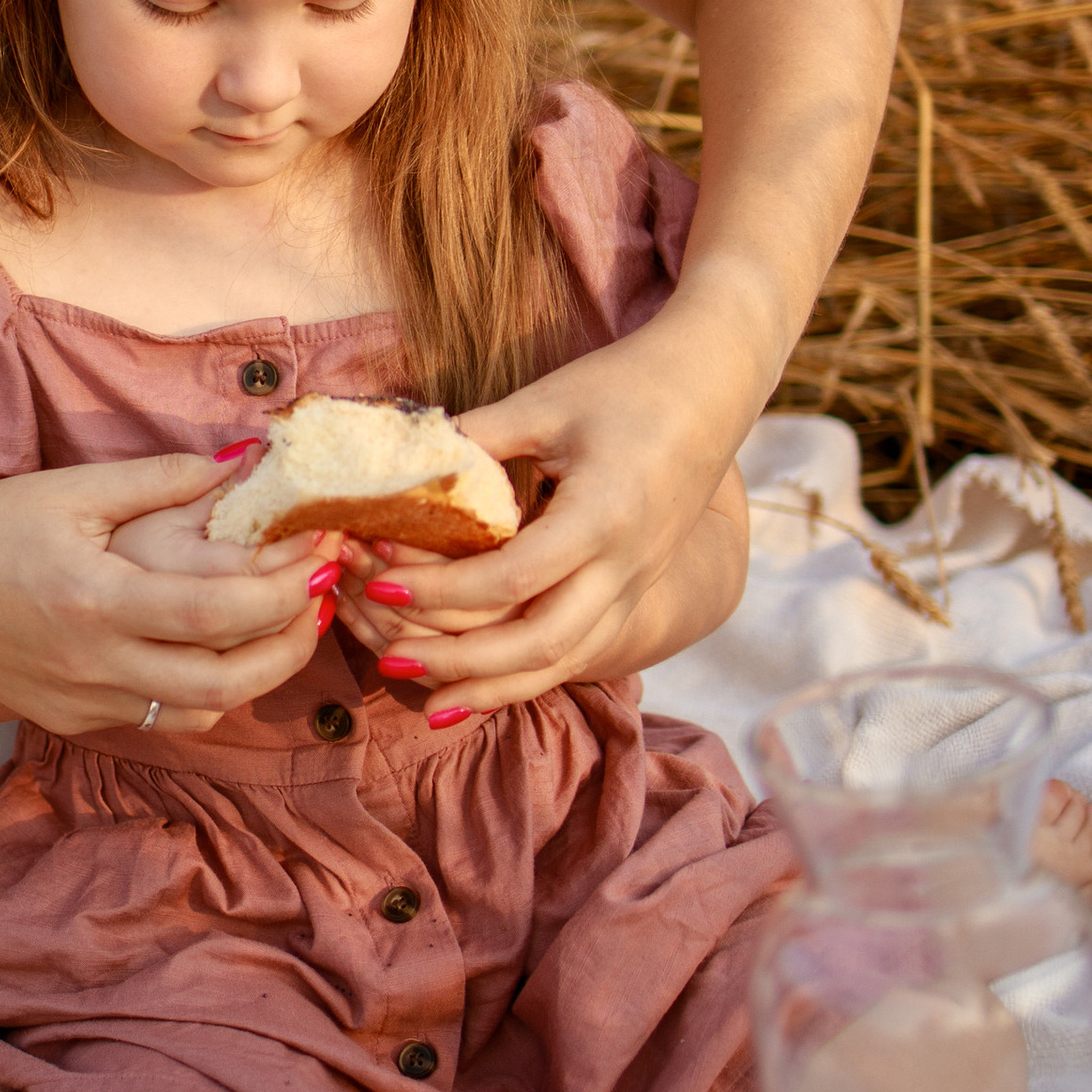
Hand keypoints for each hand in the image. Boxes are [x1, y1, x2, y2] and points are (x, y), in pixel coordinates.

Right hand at [0, 452, 324, 738]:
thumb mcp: (72, 490)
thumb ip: (161, 479)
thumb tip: (243, 463)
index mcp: (97, 601)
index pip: (219, 613)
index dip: (284, 591)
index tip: (320, 557)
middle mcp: (94, 665)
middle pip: (225, 682)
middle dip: (291, 645)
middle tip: (321, 601)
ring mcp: (82, 701)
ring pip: (199, 712)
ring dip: (254, 676)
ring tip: (282, 626)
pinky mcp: (71, 719)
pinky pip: (158, 718)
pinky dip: (202, 691)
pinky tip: (215, 650)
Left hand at [333, 312, 751, 713]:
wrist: (711, 389)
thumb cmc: (626, 385)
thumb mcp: (545, 404)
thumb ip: (475, 442)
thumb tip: (399, 474)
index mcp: (603, 516)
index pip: (512, 577)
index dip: (440, 587)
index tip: (380, 580)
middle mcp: (625, 566)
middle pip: (541, 642)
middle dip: (461, 660)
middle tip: (392, 659)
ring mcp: (635, 585)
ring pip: (563, 661)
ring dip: (493, 686)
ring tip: (429, 706)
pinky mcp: (634, 591)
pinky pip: (580, 652)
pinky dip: (526, 676)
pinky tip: (480, 689)